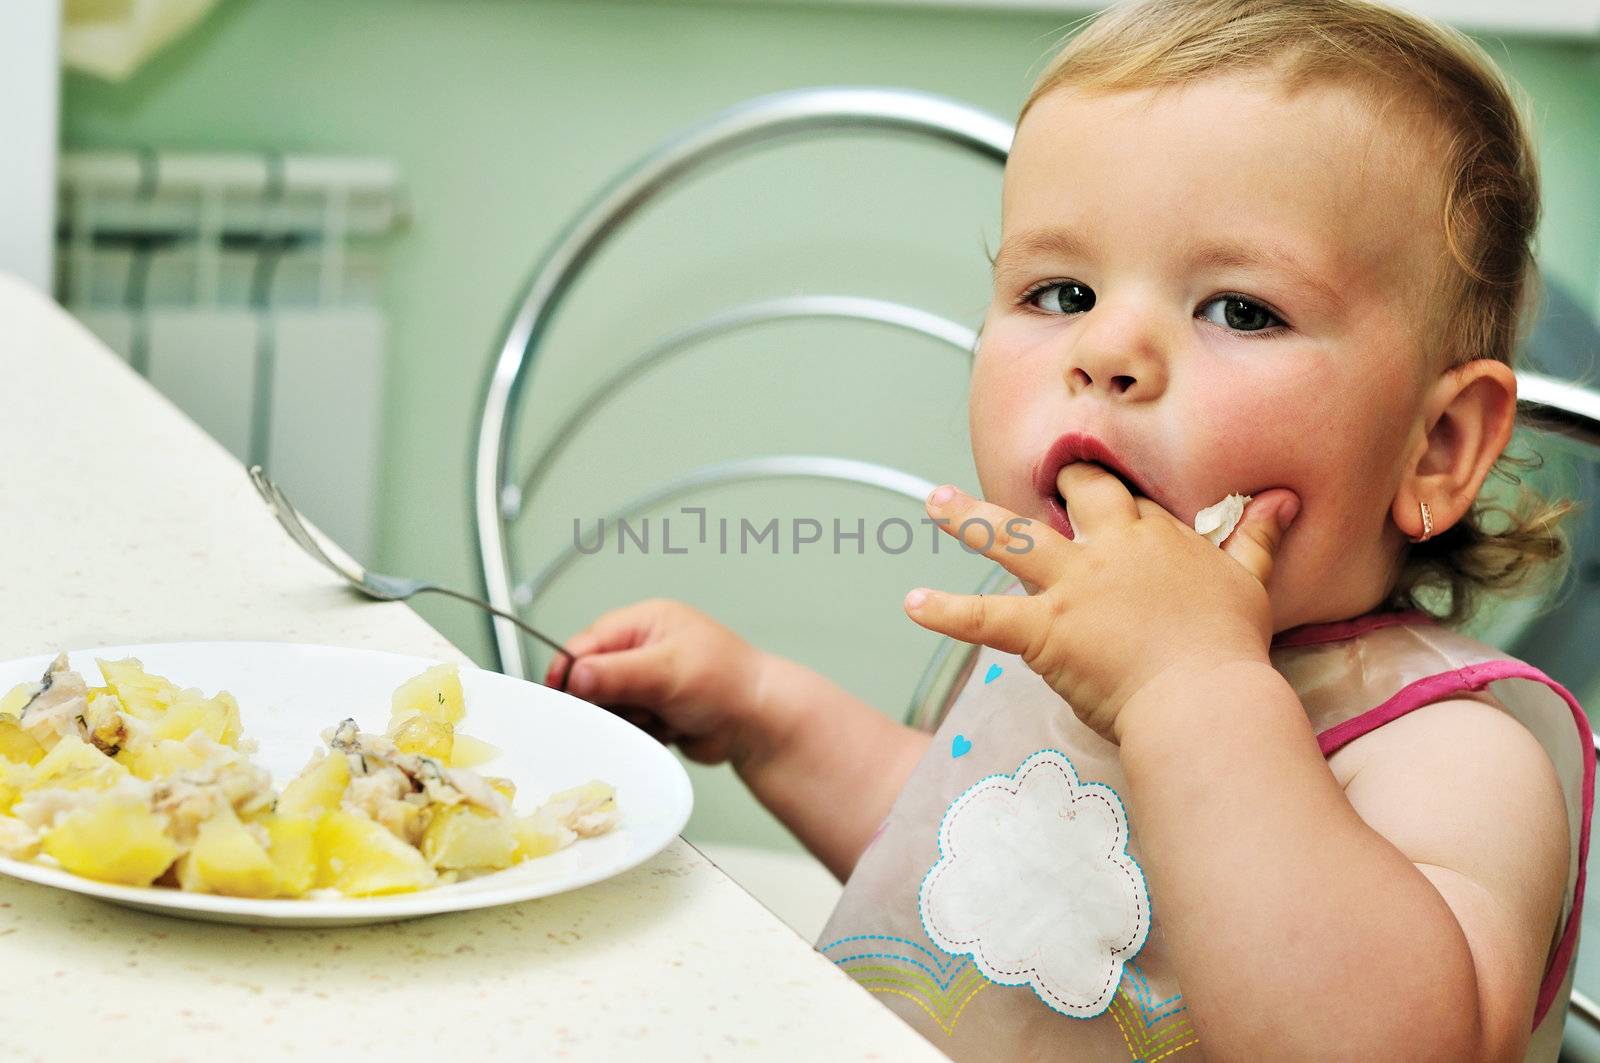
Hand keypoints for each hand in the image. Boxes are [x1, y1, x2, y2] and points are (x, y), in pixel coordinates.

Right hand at [543, 598, 772, 766]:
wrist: (759, 725)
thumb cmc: (727, 684)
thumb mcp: (666, 673)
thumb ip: (616, 675)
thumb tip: (574, 676)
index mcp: (645, 623)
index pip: (588, 642)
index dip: (570, 669)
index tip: (560, 695)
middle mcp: (643, 648)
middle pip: (592, 675)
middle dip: (605, 698)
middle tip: (628, 709)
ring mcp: (648, 681)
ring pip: (607, 704)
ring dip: (626, 718)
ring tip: (657, 718)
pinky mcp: (653, 711)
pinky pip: (625, 724)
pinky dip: (639, 732)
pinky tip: (665, 729)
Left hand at [904, 464, 1299, 742]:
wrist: (1204, 698)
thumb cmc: (1230, 648)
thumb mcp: (1249, 583)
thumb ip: (1257, 538)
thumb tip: (1283, 499)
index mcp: (1156, 539)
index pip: (1130, 505)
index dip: (1119, 504)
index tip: (1110, 498)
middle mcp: (1109, 551)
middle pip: (1075, 498)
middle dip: (1057, 480)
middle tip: (1041, 470)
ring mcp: (1072, 587)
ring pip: (1011, 540)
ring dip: (968, 518)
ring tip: (933, 500)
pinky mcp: (1043, 630)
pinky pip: (983, 618)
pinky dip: (945, 612)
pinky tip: (911, 604)